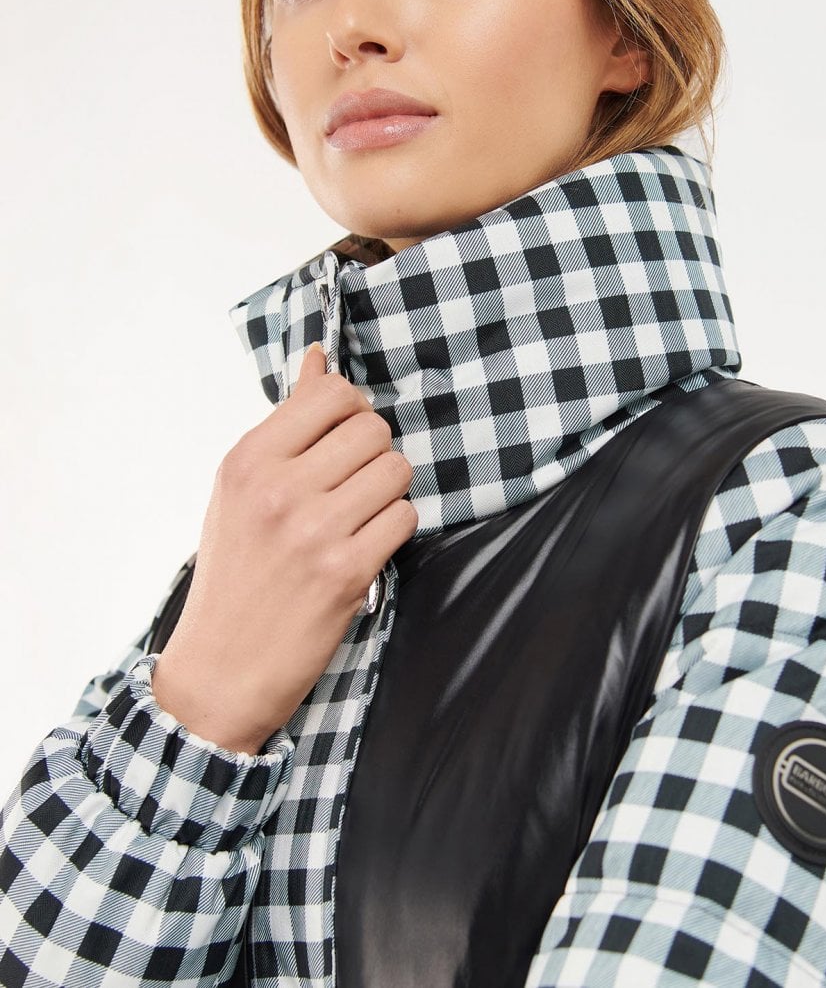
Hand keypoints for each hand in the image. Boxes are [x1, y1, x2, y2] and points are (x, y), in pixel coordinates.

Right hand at [152, 344, 416, 753]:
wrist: (220, 669)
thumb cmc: (234, 573)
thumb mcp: (240, 490)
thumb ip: (286, 423)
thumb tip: (319, 357)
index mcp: (247, 461)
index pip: (331, 394)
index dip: (351, 411)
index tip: (342, 436)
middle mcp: (278, 489)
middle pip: (372, 430)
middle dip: (373, 453)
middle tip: (352, 484)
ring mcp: (314, 530)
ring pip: (396, 470)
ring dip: (388, 492)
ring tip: (358, 516)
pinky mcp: (347, 571)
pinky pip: (404, 517)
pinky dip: (394, 530)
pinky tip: (366, 546)